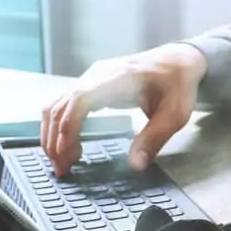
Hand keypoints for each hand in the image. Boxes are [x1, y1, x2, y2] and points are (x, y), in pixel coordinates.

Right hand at [40, 43, 206, 175]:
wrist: (178, 60)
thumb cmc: (177, 84)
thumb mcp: (174, 114)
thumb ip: (154, 139)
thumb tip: (136, 164)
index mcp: (117, 78)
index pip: (79, 100)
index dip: (68, 127)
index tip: (67, 153)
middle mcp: (97, 75)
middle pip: (61, 105)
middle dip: (55, 139)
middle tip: (62, 169)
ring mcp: (91, 78)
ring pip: (57, 105)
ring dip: (52, 135)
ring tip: (63, 162)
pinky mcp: (90, 85)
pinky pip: (64, 105)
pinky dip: (59, 126)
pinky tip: (67, 146)